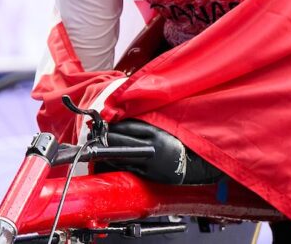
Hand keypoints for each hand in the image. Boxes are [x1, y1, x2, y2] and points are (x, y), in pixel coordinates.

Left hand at [99, 120, 223, 184]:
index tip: (103, 121)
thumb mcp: (165, 126)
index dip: (113, 124)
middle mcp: (151, 147)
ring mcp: (149, 162)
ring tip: (98, 143)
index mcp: (157, 133)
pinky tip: (106, 158)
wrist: (195, 163)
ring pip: (121, 155)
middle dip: (106, 136)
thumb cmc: (179, 141)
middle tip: (95, 131)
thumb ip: (146, 122)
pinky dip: (114, 162)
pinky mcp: (148, 174)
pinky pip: (126, 167)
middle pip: (121, 140)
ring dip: (107, 149)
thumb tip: (123, 117)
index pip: (128, 126)